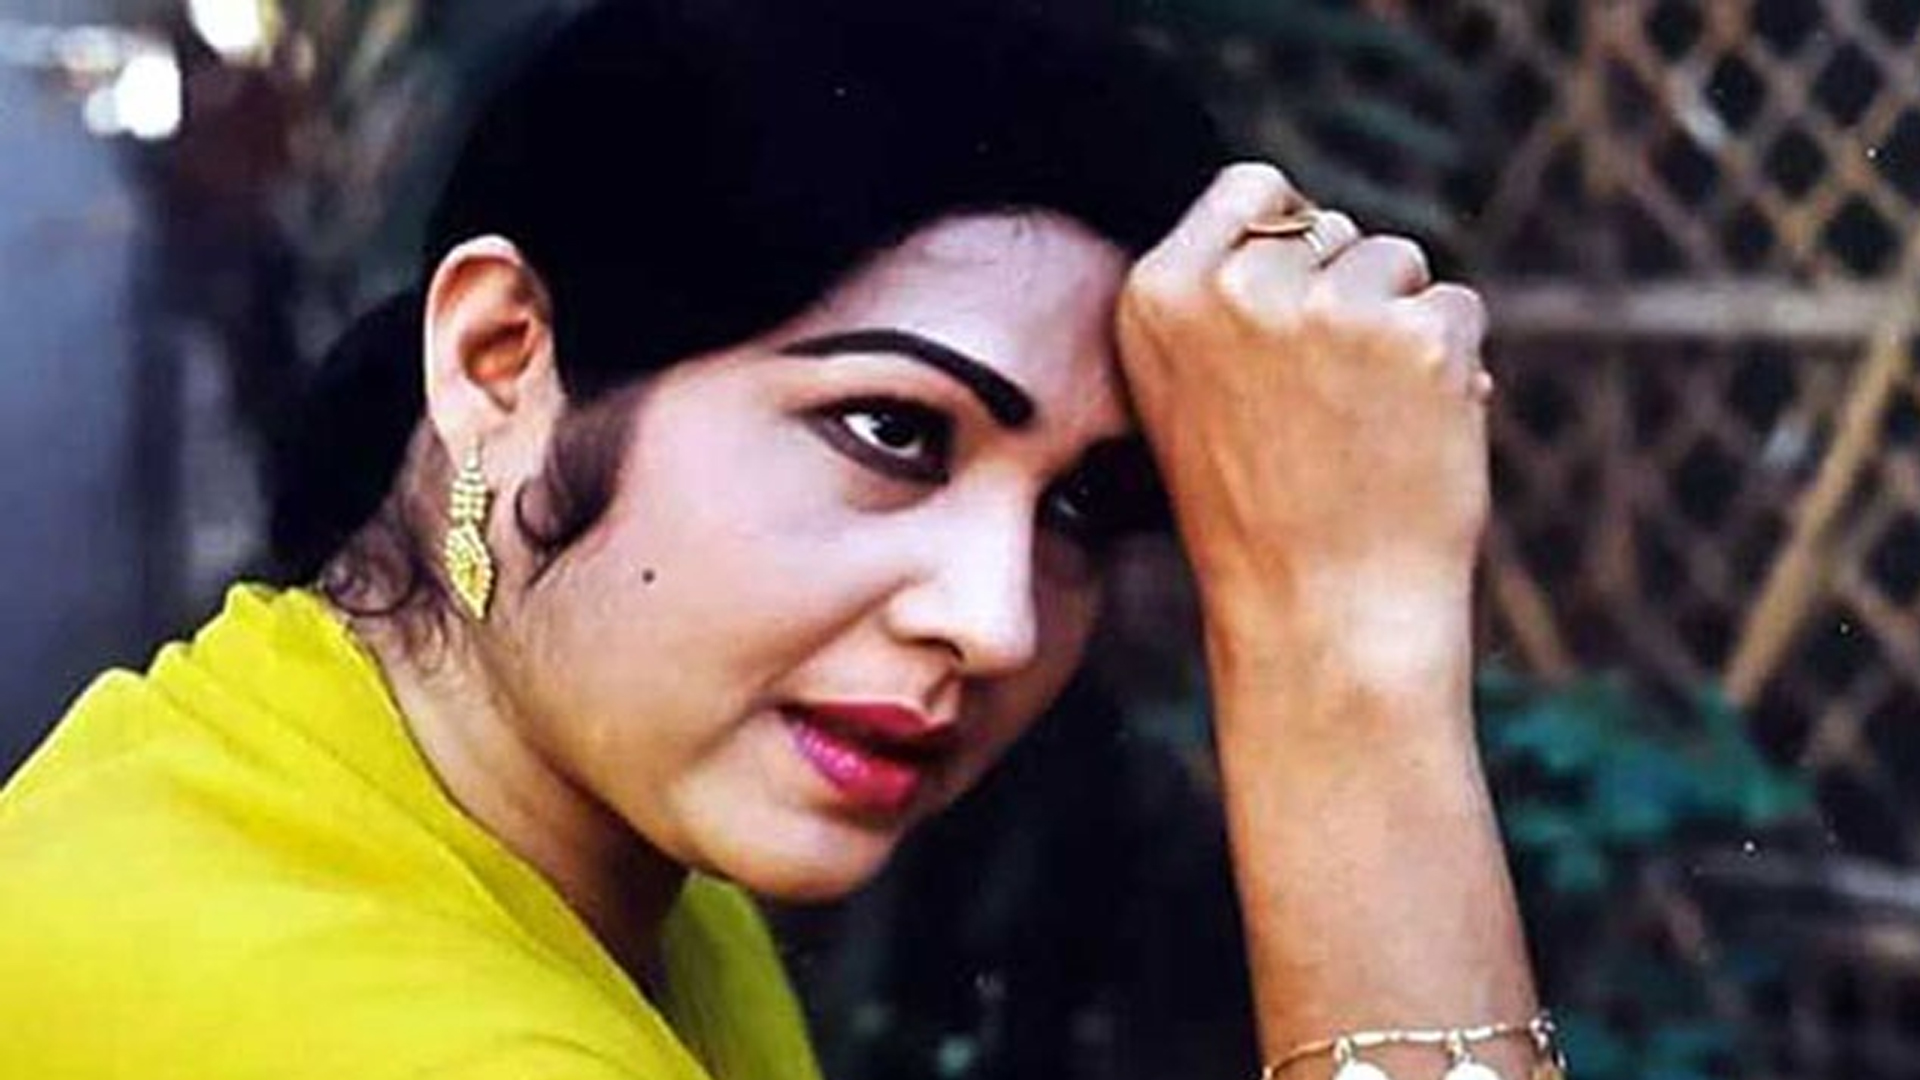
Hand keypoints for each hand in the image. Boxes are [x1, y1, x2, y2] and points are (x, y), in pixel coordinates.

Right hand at [1116, 163, 1489, 652]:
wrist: (1319, 616)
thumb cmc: (1258, 512)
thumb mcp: (1191, 391)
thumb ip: (1225, 299)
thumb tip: (1313, 222)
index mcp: (1157, 293)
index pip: (1251, 187)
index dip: (1288, 241)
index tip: (1290, 316)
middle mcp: (1235, 287)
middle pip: (1330, 226)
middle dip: (1345, 294)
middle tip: (1322, 406)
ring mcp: (1328, 309)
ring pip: (1397, 263)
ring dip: (1399, 327)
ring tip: (1362, 425)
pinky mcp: (1417, 338)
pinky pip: (1456, 310)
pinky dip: (1453, 367)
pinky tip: (1411, 436)